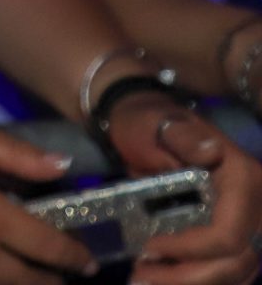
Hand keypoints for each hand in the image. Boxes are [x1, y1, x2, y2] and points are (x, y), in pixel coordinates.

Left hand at [103, 94, 261, 284]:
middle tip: (139, 277)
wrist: (146, 121)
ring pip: (235, 271)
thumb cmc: (148, 122)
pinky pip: (229, 268)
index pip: (229, 233)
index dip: (191, 249)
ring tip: (144, 280)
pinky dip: (202, 280)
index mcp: (242, 179)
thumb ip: (183, 138)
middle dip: (188, 277)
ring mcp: (249, 222)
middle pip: (236, 261)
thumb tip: (212, 152)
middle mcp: (255, 205)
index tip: (149, 248)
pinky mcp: (235, 233)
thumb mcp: (156, 122)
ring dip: (192, 283)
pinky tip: (167, 278)